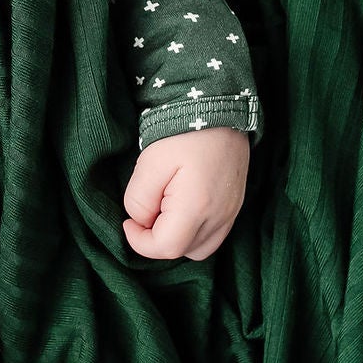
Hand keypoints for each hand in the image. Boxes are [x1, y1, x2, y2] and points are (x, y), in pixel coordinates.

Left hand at [122, 127, 250, 262]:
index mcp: (197, 207)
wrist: (218, 111)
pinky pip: (213, 236)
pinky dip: (193, 232)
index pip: (166, 247)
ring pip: (200, 249)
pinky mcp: (234, 207)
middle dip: (157, 240)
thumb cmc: (182, 134)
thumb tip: (141, 220)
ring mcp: (231, 213)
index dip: (140, 241)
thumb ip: (139, 200)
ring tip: (164, 210)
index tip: (128, 222)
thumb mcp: (149, 164)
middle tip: (147, 211)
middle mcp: (220, 216)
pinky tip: (181, 209)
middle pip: (183, 251)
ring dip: (177, 239)